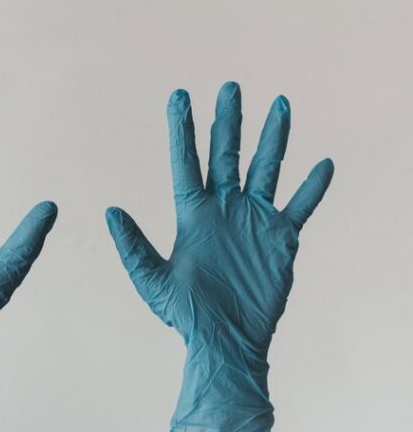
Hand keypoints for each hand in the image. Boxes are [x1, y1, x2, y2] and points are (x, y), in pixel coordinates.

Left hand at [106, 82, 333, 431]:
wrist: (226, 344)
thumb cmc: (186, 317)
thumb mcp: (153, 282)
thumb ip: (133, 247)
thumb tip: (109, 211)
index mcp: (193, 213)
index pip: (186, 160)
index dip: (183, 128)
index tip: (179, 96)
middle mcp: (224, 208)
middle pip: (227, 154)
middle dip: (229, 120)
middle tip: (229, 87)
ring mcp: (253, 220)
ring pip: (265, 169)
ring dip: (273, 138)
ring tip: (280, 105)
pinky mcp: (280, 239)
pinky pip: (299, 206)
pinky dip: (312, 187)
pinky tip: (323, 164)